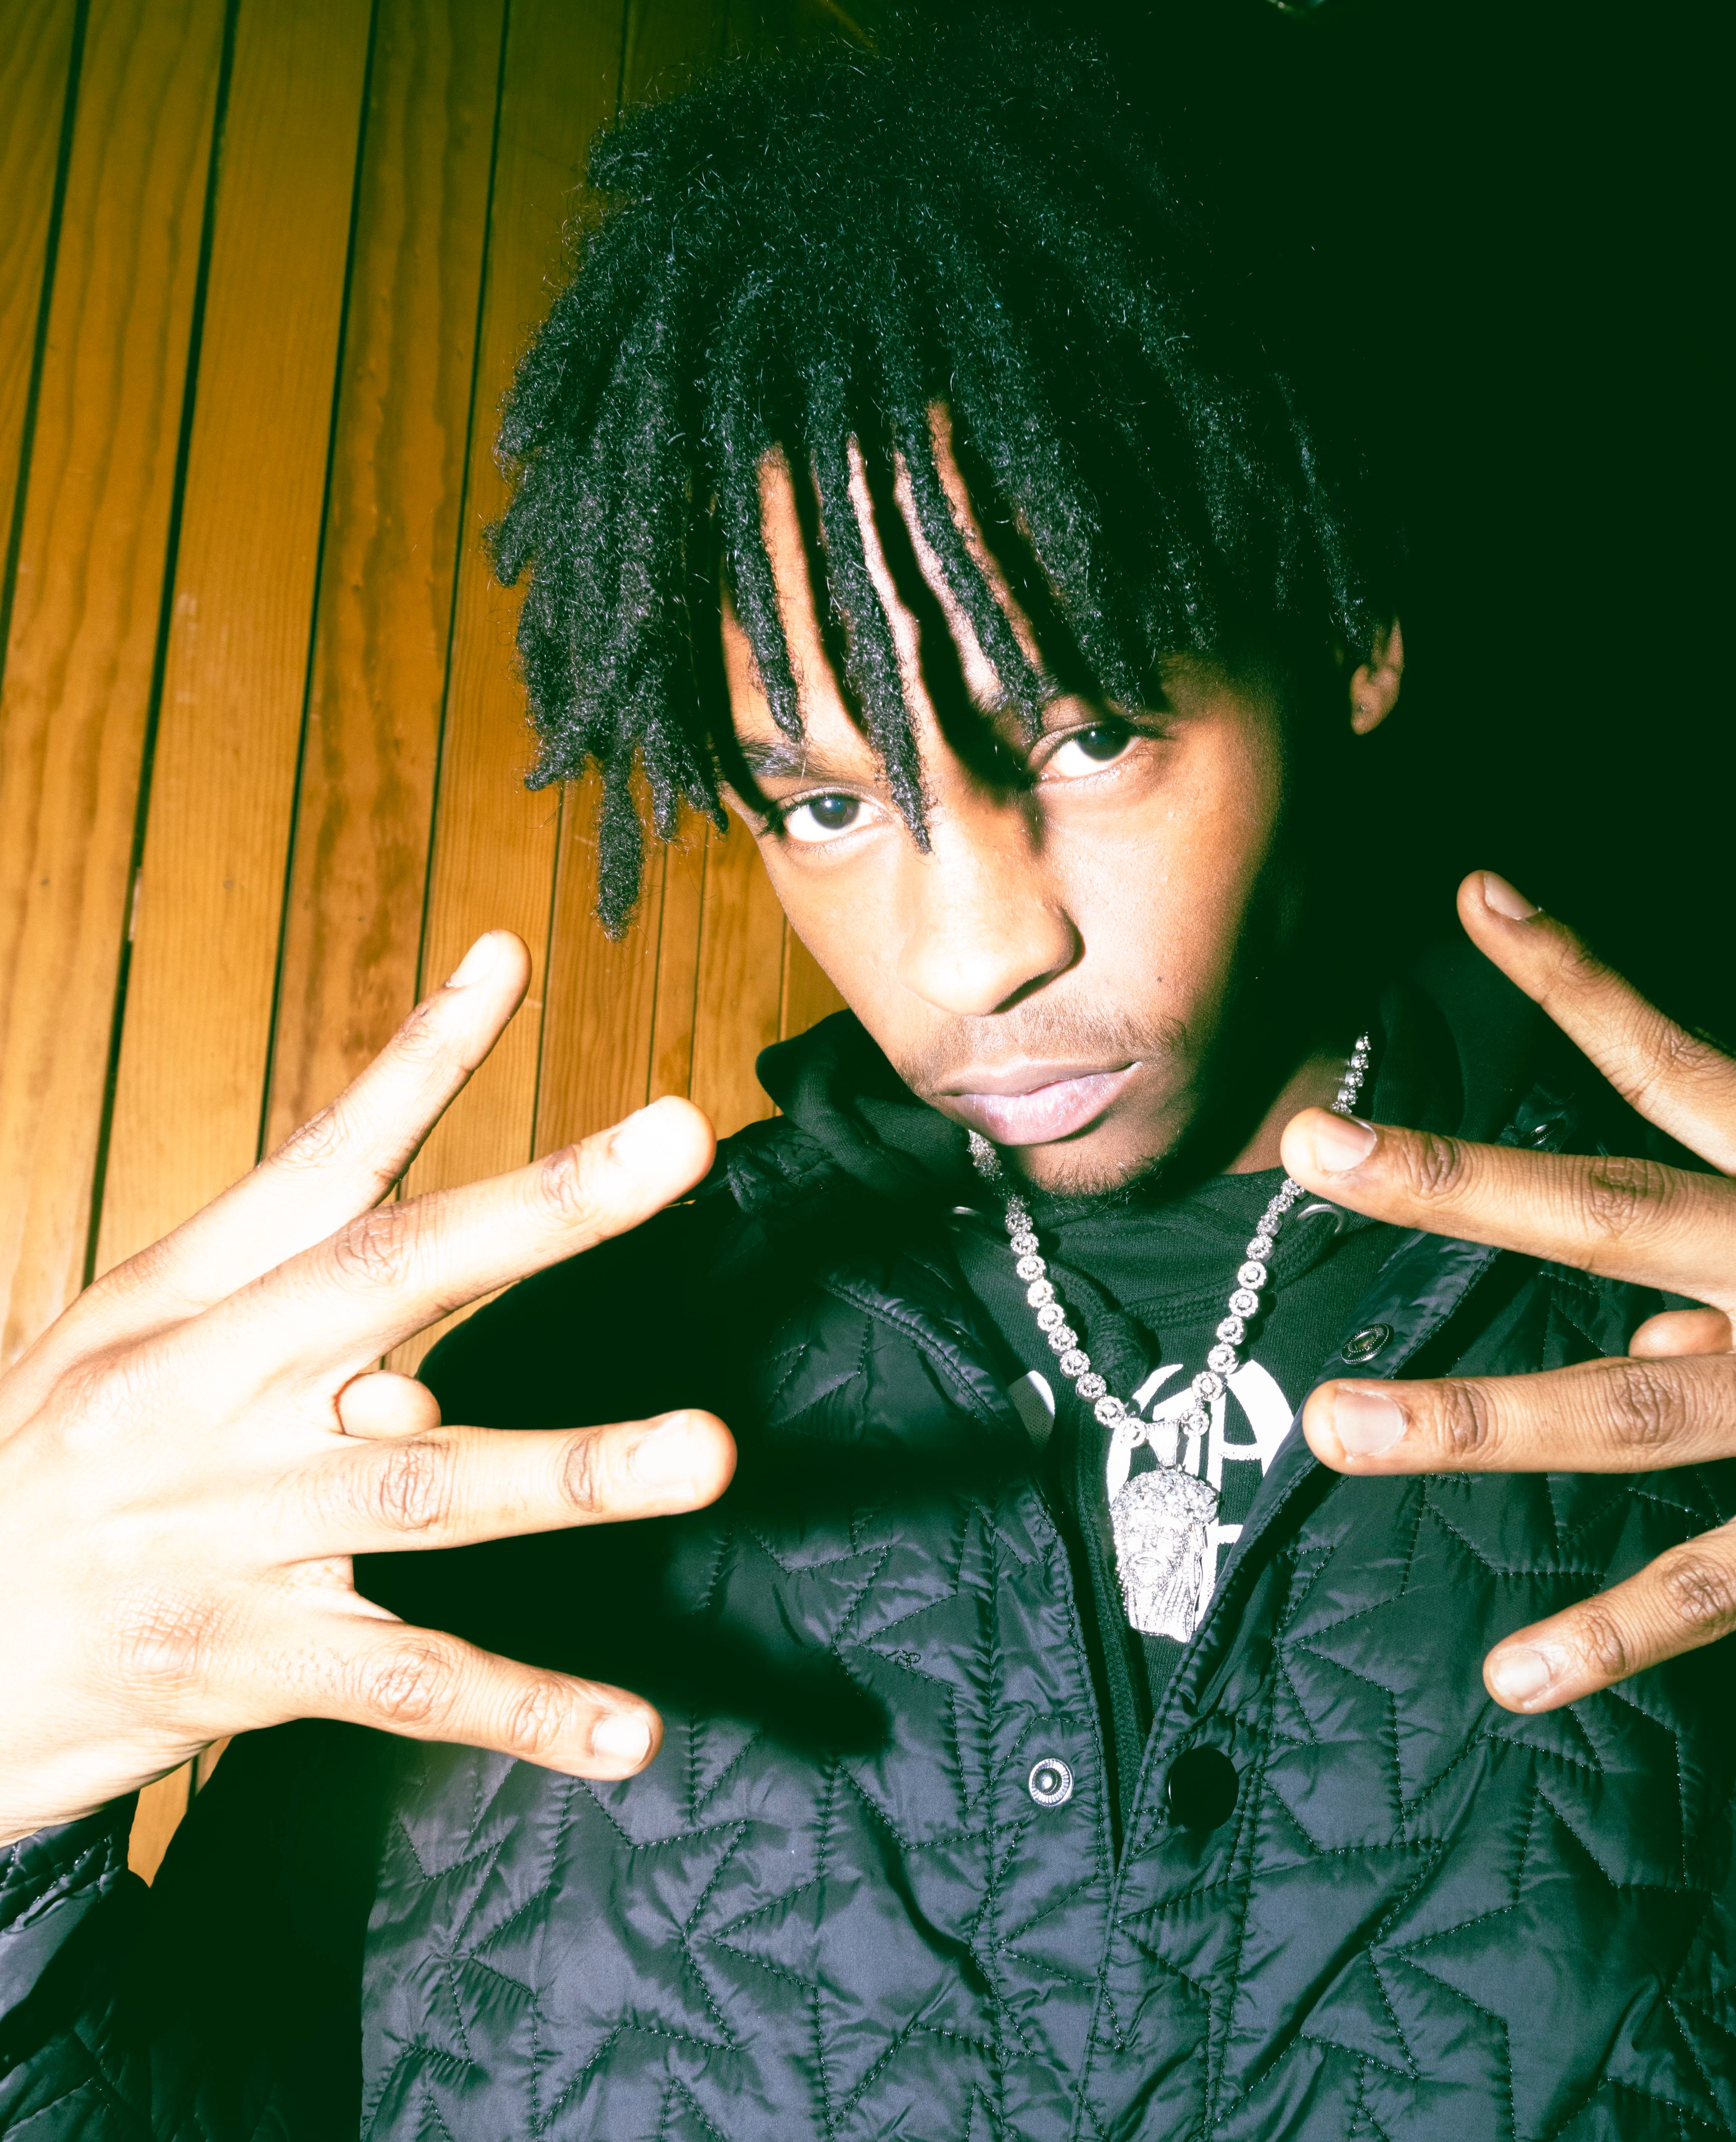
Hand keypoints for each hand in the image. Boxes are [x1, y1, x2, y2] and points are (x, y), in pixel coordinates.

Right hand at [0, 933, 734, 1842]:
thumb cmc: (43, 1470)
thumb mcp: (123, 1341)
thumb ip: (272, 1279)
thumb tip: (407, 1273)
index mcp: (192, 1308)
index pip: (324, 1161)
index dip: (420, 1056)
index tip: (510, 963)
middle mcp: (220, 1397)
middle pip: (399, 1276)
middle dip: (545, 1207)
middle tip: (676, 1140)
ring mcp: (235, 1531)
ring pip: (429, 1485)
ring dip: (576, 1468)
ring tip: (705, 1452)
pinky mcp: (244, 1666)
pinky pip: (407, 1685)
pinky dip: (523, 1711)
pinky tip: (630, 1736)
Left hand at [1282, 872, 1735, 1714]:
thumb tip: (1630, 1338)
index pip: (1695, 1072)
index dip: (1585, 983)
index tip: (1483, 900)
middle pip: (1627, 1213)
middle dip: (1463, 1184)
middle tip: (1319, 1157)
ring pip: (1636, 1404)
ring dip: (1474, 1418)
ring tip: (1336, 1422)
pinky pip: (1712, 1587)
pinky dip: (1608, 1636)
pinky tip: (1514, 1674)